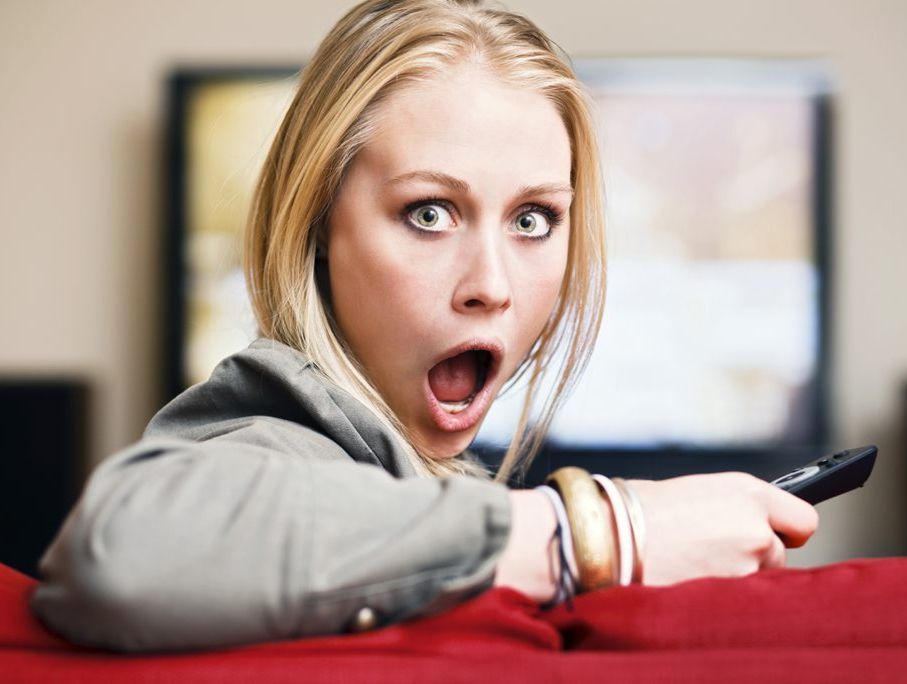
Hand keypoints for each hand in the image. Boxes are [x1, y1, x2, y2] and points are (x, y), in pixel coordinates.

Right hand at [627, 472, 818, 585]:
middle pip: (777, 555)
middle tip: (707, 553)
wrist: (605, 535)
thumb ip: (732, 509)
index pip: (803, 519)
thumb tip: (749, 528)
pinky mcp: (731, 596)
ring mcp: (747, 564)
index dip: (787, 530)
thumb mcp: (695, 492)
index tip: (775, 535)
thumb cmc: (636, 510)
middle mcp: (756, 526)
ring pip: (754, 581)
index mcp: (747, 491)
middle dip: (750, 558)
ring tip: (689, 566)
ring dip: (730, 578)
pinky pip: (734, 602)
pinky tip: (686, 582)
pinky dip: (716, 598)